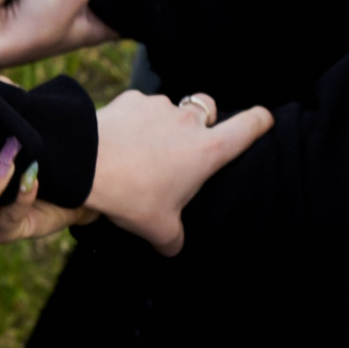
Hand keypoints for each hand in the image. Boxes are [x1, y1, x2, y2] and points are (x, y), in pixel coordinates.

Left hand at [87, 87, 274, 254]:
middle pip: (210, 107)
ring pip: (172, 108)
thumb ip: (174, 240)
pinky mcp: (132, 100)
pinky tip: (122, 140)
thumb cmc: (130, 196)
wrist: (84, 165)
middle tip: (189, 143)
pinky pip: (141, 107)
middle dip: (205, 120)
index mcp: (208, 151)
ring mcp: (160, 107)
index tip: (264, 121)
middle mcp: (189, 121)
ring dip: (165, 123)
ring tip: (145, 149)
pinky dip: (136, 120)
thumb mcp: (159, 229)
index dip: (262, 121)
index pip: (251, 125)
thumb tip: (174, 248)